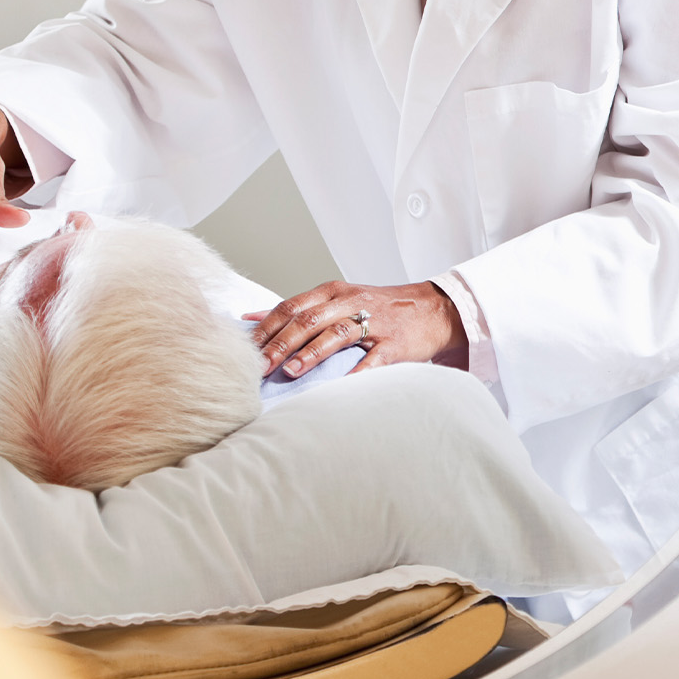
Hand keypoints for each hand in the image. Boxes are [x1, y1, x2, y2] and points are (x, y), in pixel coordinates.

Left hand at [245, 279, 467, 377]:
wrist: (433, 308)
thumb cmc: (380, 307)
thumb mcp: (337, 300)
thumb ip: (297, 310)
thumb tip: (251, 318)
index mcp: (333, 293)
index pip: (290, 307)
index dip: (266, 328)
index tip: (244, 349)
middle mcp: (351, 302)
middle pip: (308, 320)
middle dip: (280, 344)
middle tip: (259, 366)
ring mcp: (374, 322)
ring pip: (336, 334)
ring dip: (310, 353)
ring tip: (290, 372)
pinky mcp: (395, 343)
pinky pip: (373, 359)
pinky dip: (357, 372)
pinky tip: (340, 386)